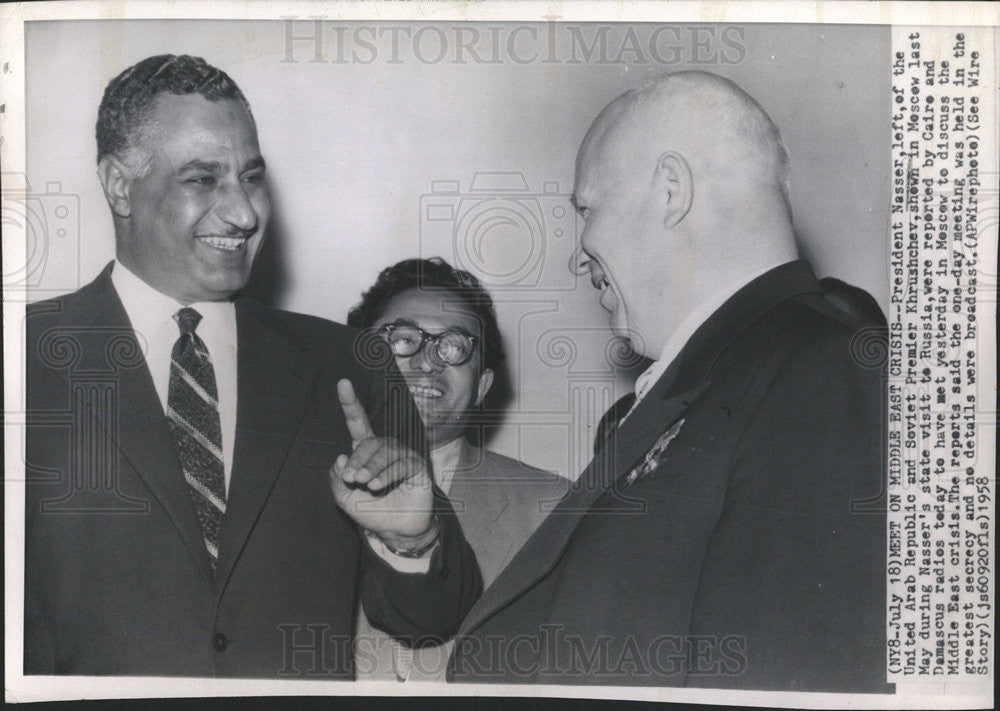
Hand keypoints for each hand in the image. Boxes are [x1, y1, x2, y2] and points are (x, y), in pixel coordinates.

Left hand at [329, 379, 435, 545]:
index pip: (358, 424)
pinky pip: (402, 463)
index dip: (350, 403)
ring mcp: (403, 456)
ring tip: (363, 484)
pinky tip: (376, 486)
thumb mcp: (344, 498)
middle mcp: (385, 450)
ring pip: (385, 452)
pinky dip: (386, 474)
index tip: (342, 383)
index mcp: (366, 453)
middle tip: (350, 478)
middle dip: (358, 459)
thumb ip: (336, 479)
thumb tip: (342, 456)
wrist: (395, 532)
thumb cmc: (371, 512)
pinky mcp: (417, 467)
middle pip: (369, 442)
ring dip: (371, 467)